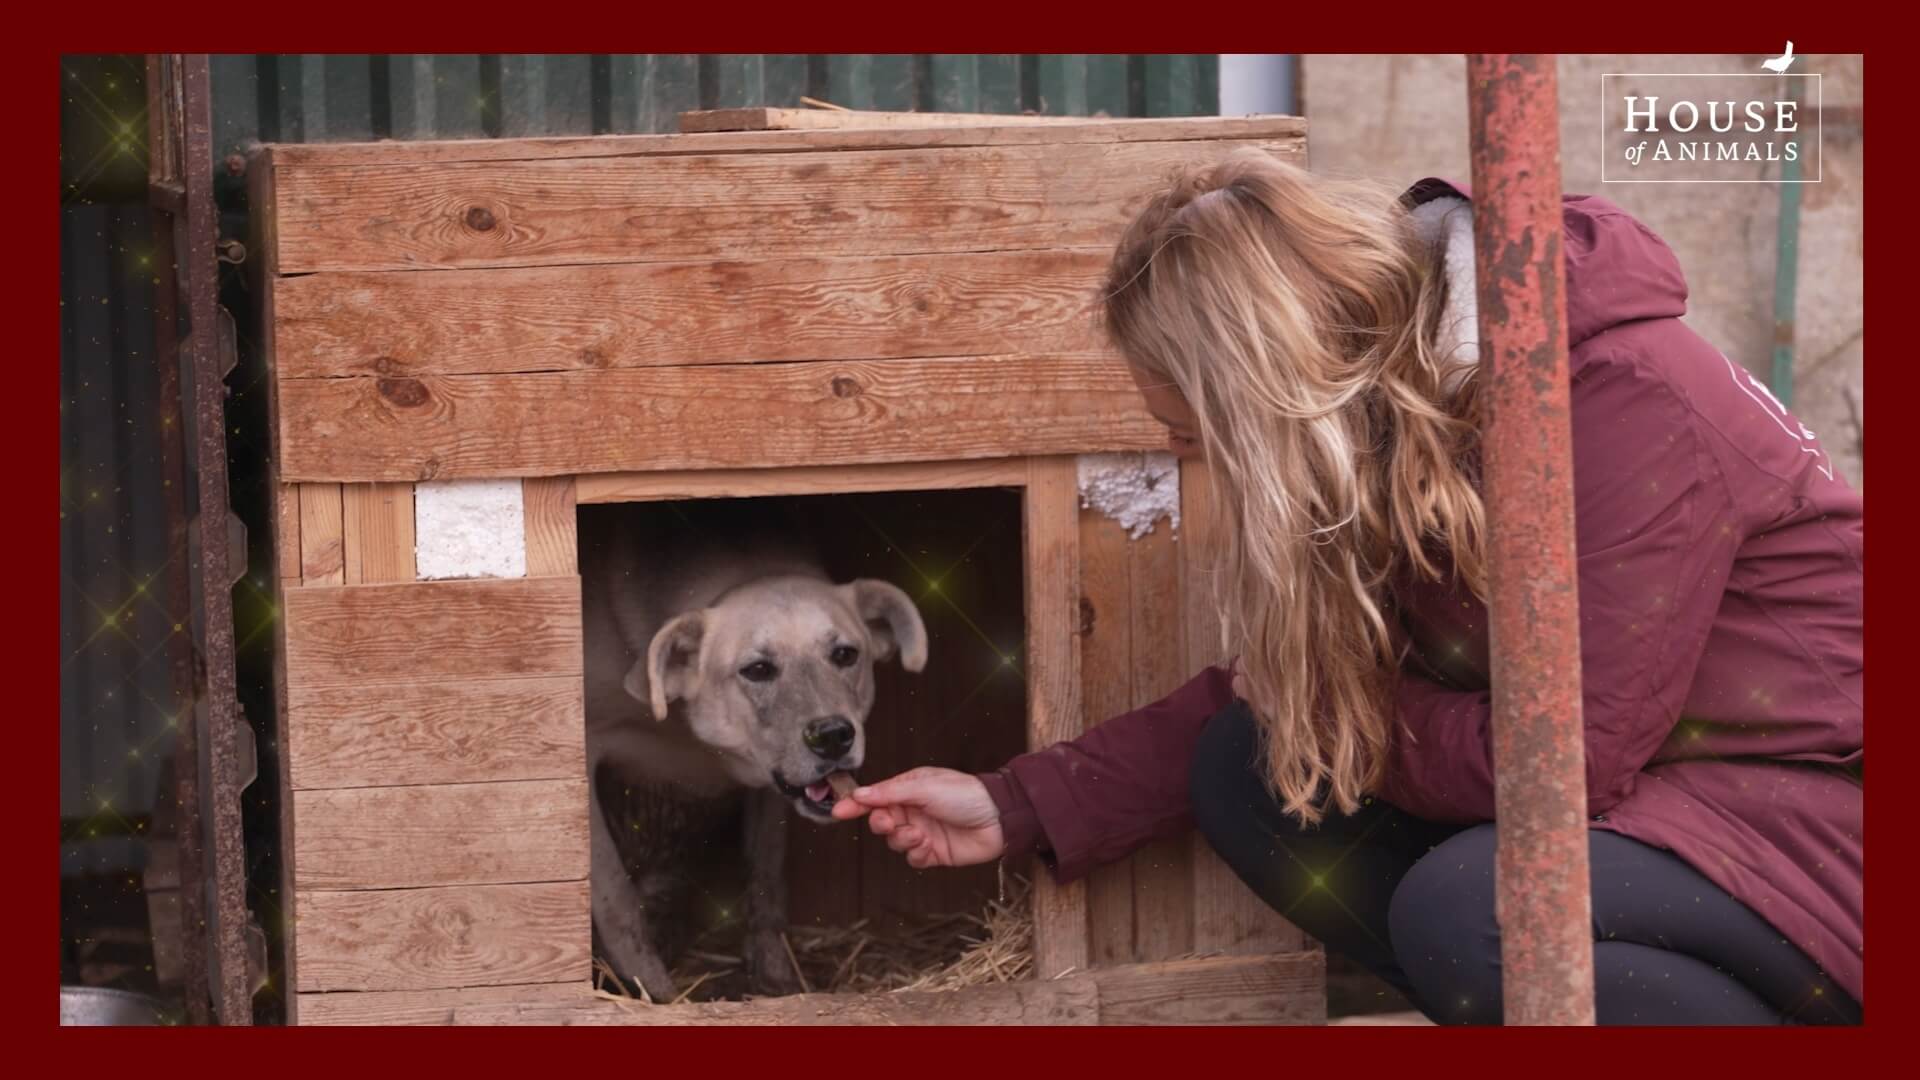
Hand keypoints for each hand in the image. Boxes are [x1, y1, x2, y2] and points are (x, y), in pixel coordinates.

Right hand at [829, 766, 1004, 868]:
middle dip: (882, 824)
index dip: (856, 805)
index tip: (838, 811)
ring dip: (903, 839)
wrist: (998, 819)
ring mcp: (923, 833)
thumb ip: (889, 792)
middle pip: (882, 822)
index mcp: (909, 790)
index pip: (876, 798)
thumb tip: (860, 794)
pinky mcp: (934, 853)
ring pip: (895, 842)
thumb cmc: (964, 794)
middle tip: (891, 822)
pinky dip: (916, 854)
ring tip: (919, 834)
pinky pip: (912, 858)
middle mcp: (914, 811)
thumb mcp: (924, 787)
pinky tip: (927, 846)